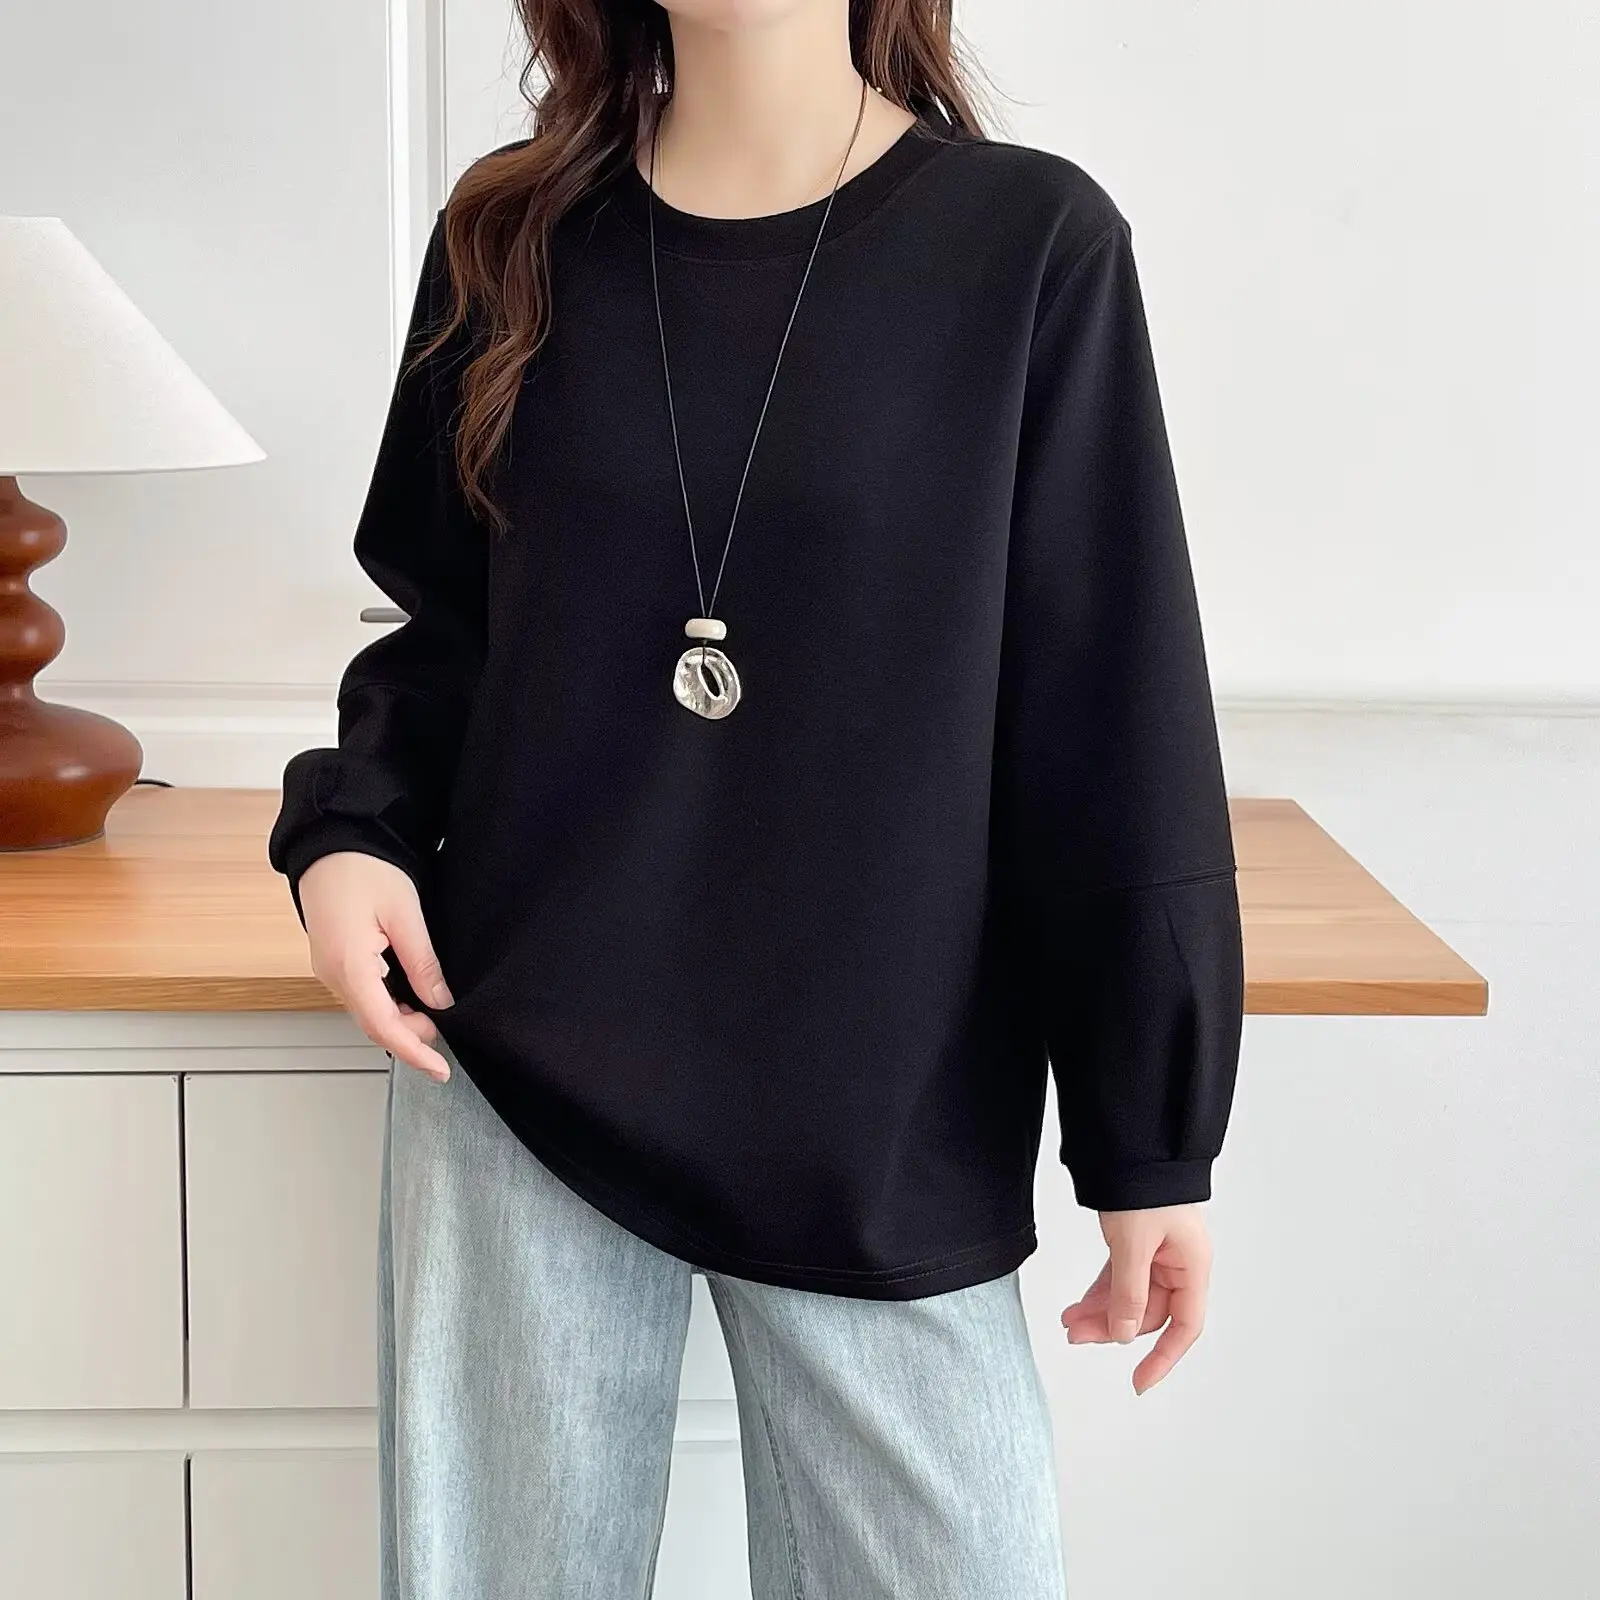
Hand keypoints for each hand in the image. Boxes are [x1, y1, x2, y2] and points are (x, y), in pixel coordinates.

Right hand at [299, 851, 453, 1081]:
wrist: (331, 842)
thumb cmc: (365, 868)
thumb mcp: (406, 914)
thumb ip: (423, 963)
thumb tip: (441, 1003)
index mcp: (348, 966)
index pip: (384, 1026)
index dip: (414, 1051)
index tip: (440, 1069)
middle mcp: (332, 975)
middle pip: (374, 1023)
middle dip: (411, 1037)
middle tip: (447, 1038)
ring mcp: (329, 969)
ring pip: (368, 1010)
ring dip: (400, 1021)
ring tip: (435, 1019)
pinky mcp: (334, 960)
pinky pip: (362, 994)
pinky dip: (388, 1005)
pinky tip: (412, 1000)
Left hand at [1060, 1205, 1211, 1393]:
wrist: (1131, 1144)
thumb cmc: (1143, 1187)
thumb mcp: (1133, 1244)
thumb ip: (1129, 1292)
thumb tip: (1123, 1334)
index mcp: (1192, 1264)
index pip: (1185, 1325)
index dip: (1164, 1357)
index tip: (1139, 1381)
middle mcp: (1179, 1262)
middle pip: (1150, 1311)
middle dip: (1114, 1327)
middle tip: (1076, 1335)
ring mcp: (1158, 1252)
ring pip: (1131, 1296)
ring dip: (1102, 1311)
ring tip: (1069, 1322)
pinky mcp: (1138, 1242)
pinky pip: (1121, 1277)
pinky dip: (1101, 1291)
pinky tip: (1079, 1305)